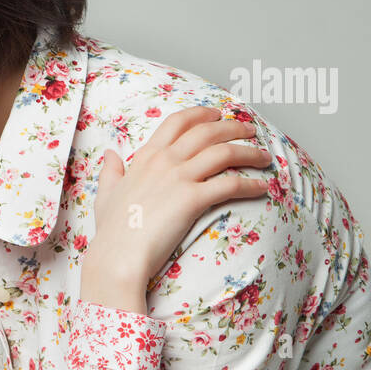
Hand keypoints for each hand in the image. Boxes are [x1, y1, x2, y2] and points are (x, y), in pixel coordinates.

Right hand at [79, 106, 271, 312]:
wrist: (118, 256)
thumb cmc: (112, 231)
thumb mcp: (105, 194)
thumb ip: (110, 171)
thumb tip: (110, 154)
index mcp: (145, 157)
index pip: (177, 122)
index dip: (201, 114)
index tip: (217, 113)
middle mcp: (164, 161)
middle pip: (207, 132)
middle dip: (233, 127)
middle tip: (250, 130)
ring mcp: (179, 178)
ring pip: (224, 153)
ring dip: (249, 152)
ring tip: (264, 156)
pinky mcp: (193, 199)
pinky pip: (230, 184)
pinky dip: (250, 184)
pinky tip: (261, 187)